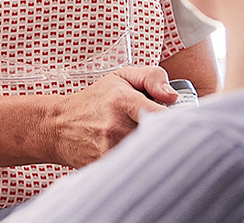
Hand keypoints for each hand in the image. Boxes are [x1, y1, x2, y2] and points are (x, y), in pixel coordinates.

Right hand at [50, 65, 174, 166]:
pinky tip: (138, 154)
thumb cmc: (94, 101)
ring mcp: (109, 148)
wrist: (59, 126)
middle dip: (168, 135)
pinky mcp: (105, 165)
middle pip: (158, 137)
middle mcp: (116, 126)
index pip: (161, 115)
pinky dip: (141, 161)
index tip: (184, 120)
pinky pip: (134, 166)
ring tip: (150, 140)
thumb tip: (173, 96)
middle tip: (170, 132)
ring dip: (154, 148)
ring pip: (148, 153)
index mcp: (122, 100)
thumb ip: (151, 77)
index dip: (178, 120)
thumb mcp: (121, 77)